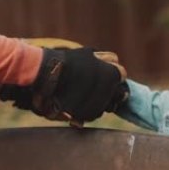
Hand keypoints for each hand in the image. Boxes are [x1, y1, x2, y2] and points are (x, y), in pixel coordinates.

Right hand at [0, 41, 127, 126]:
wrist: (47, 74)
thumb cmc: (66, 62)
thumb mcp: (88, 54)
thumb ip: (104, 59)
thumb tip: (115, 62)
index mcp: (112, 74)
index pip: (121, 76)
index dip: (113, 76)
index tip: (105, 76)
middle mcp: (108, 91)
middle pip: (115, 94)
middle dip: (106, 91)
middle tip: (91, 87)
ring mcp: (97, 104)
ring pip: (104, 107)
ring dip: (96, 102)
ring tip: (81, 94)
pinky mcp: (86, 115)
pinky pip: (91, 115)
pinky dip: (86, 110)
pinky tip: (76, 102)